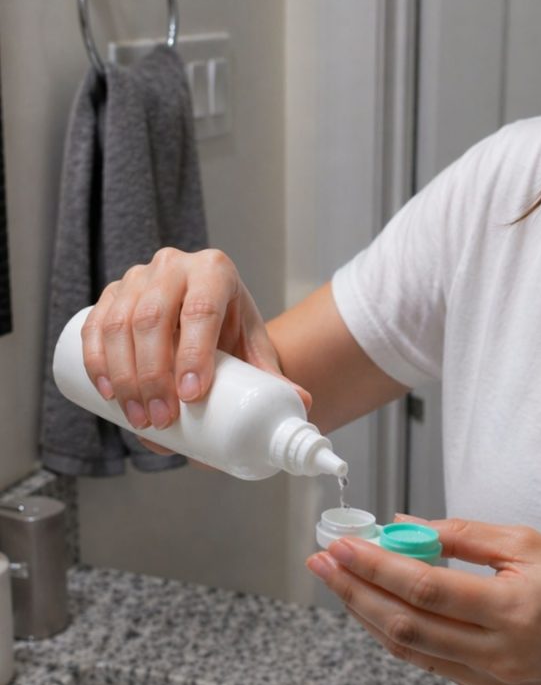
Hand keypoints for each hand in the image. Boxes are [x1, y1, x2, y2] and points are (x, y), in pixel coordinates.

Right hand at [81, 247, 310, 435]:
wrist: (209, 315)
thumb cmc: (234, 330)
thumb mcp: (255, 347)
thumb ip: (273, 375)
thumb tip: (301, 402)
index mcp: (215, 270)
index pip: (201, 309)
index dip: (194, 353)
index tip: (192, 396)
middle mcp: (174, 265)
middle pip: (153, 318)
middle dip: (153, 375)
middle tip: (163, 418)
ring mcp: (137, 277)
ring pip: (119, 324)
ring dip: (123, 376)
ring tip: (140, 419)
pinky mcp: (111, 294)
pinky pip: (94, 326)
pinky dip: (96, 361)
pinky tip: (107, 394)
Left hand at [306, 518, 540, 684]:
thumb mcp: (532, 544)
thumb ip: (467, 536)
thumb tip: (410, 525)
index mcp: (511, 609)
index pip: (425, 587)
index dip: (378, 564)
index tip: (345, 543)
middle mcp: (494, 651)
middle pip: (404, 623)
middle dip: (355, 590)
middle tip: (324, 561)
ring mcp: (486, 677)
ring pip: (408, 647)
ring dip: (366, 613)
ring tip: (339, 581)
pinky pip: (426, 660)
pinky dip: (395, 632)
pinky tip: (377, 607)